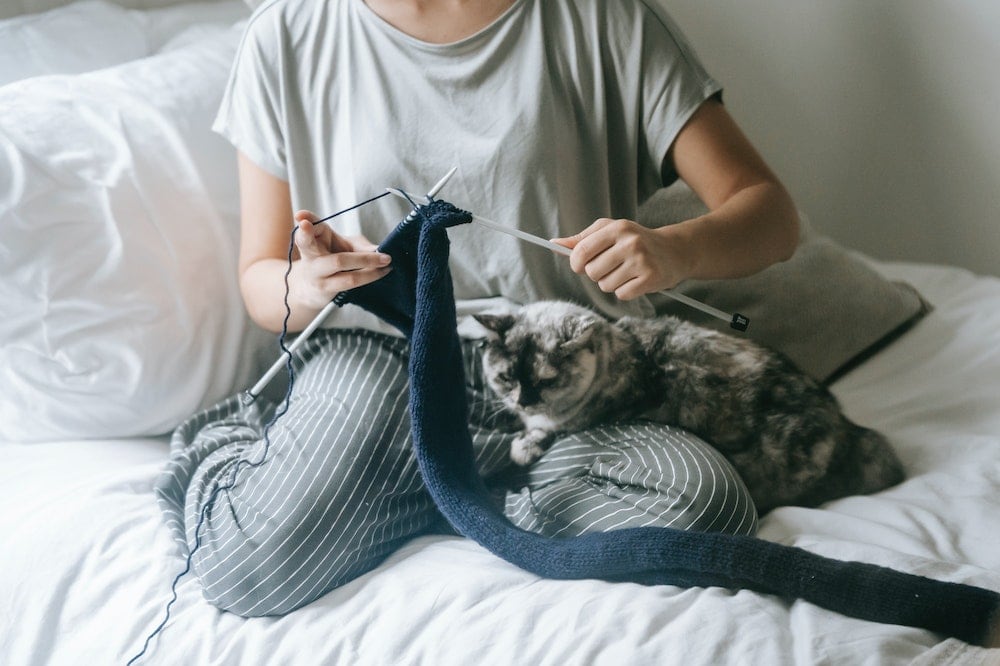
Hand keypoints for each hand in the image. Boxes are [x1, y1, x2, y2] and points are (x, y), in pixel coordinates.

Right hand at [289, 210, 391, 308]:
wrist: (311, 289)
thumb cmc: (331, 259)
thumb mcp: (345, 246)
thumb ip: (360, 245)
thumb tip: (378, 249)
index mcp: (314, 238)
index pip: (308, 225)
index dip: (305, 220)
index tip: (301, 218)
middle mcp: (310, 255)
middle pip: (313, 245)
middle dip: (329, 238)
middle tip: (369, 245)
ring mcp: (316, 273)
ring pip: (339, 262)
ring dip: (367, 262)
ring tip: (386, 261)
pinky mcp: (325, 289)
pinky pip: (349, 281)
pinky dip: (368, 276)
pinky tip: (381, 272)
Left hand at [552, 218, 690, 299]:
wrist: (674, 251)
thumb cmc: (634, 241)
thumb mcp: (609, 232)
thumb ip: (582, 239)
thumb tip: (554, 243)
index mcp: (616, 228)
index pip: (582, 251)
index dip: (575, 263)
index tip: (580, 265)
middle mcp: (630, 242)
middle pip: (591, 272)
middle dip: (596, 274)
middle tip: (611, 267)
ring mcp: (641, 260)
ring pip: (605, 285)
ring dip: (611, 283)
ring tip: (625, 273)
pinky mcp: (650, 278)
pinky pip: (621, 294)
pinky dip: (625, 291)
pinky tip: (635, 280)